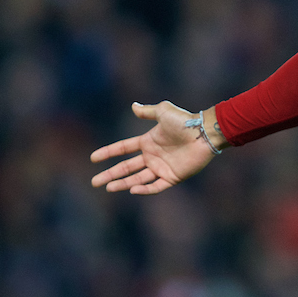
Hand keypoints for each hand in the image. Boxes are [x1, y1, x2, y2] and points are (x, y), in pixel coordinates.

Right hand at [90, 101, 219, 194]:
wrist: (204, 133)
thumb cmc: (185, 121)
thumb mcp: (163, 111)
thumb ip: (148, 111)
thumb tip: (133, 106)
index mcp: (148, 141)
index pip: (123, 149)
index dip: (108, 153)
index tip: (93, 158)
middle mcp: (152, 156)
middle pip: (126, 168)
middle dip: (110, 175)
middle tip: (94, 182)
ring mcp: (162, 167)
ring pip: (137, 179)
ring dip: (122, 184)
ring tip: (108, 187)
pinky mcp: (172, 177)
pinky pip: (156, 187)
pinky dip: (144, 190)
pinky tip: (132, 190)